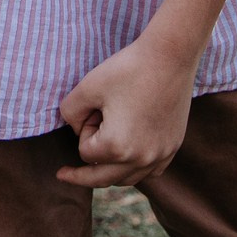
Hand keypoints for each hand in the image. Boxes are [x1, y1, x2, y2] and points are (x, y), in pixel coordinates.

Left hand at [56, 33, 197, 187]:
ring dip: (110, 171)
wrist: (169, 57)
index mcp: (117, 147)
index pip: (86, 154)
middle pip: (102, 178)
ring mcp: (160, 155)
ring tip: (98, 162)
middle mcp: (141, 159)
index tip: (97, 107)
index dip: (85, 129)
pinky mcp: (173, 147)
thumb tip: (75, 130)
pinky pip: (150, 171)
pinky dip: (136, 168)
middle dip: (84, 170)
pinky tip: (130, 160)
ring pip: (127, 179)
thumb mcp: (86, 87)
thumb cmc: (126, 69)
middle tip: (63, 174)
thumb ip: (69, 113)